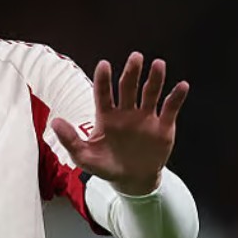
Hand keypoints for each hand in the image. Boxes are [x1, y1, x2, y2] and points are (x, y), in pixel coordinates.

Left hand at [51, 52, 188, 195]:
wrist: (133, 181)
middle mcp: (126, 112)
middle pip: (129, 87)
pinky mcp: (163, 126)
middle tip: (135, 57)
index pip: (103, 93)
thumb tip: (55, 122)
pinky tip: (182, 86)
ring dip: (155, 78)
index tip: (104, 65)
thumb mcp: (85, 157)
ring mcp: (146, 117)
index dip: (104, 79)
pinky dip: (176, 97)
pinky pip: (170, 108)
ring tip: (158, 64)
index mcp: (106, 116)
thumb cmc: (106, 166)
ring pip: (150, 93)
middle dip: (132, 72)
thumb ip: (70, 140)